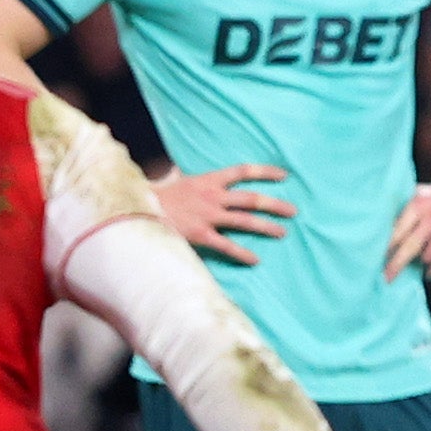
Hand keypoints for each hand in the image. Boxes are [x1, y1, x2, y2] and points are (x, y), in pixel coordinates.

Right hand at [157, 163, 294, 264]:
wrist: (137, 209)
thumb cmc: (158, 197)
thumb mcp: (179, 181)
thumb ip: (193, 181)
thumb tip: (192, 176)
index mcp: (209, 180)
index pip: (243, 171)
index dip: (265, 172)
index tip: (284, 176)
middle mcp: (212, 196)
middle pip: (251, 198)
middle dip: (275, 204)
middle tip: (293, 211)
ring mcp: (208, 216)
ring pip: (244, 220)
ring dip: (266, 227)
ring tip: (282, 232)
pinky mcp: (201, 235)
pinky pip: (227, 245)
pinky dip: (242, 253)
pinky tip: (255, 259)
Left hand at [385, 176, 430, 281]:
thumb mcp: (424, 196)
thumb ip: (406, 212)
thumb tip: (382, 236)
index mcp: (419, 204)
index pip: (396, 231)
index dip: (384, 249)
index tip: (373, 261)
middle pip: (408, 248)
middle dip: (395, 266)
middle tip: (385, 279)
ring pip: (427, 258)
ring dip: (423, 261)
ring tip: (425, 258)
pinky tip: (430, 273)